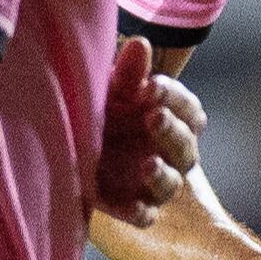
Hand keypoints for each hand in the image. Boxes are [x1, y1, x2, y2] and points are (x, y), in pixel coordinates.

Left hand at [93, 35, 204, 227]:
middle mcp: (168, 153)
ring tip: (147, 165)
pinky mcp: (131, 206)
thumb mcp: (112, 92)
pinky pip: (145, 216)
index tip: (154, 86)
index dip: (176, 98)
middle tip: (154, 115)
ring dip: (162, 174)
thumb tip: (141, 43)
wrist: (71, 149)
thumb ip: (128, 73)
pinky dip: (141, 211)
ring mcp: (151, 183)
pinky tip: (133, 205)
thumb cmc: (104, 113)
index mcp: (170, 119)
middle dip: (172, 131)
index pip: (190, 111)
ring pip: (171, 183)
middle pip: (185, 146)